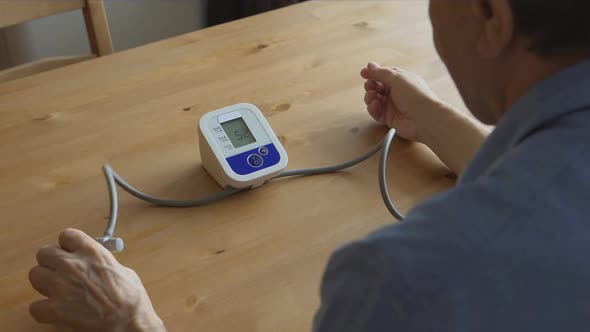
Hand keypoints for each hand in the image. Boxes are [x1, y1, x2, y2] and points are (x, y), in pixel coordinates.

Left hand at [29, 229, 165, 331]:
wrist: (130, 323)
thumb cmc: (131, 299)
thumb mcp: (121, 270)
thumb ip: (100, 262)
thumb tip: (92, 262)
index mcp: (93, 253)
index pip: (66, 236)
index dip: (67, 245)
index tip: (69, 252)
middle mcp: (74, 266)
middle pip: (44, 253)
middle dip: (52, 262)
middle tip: (61, 272)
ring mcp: (62, 287)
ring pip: (35, 275)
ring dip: (45, 283)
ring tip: (60, 291)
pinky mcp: (55, 309)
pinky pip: (35, 306)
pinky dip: (44, 310)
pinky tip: (57, 310)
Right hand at [361, 61, 442, 141]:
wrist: (424, 118)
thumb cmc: (415, 95)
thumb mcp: (397, 79)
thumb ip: (381, 73)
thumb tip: (370, 65)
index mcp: (401, 80)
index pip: (384, 75)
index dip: (373, 74)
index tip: (363, 73)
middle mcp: (396, 92)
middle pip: (377, 87)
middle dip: (371, 86)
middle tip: (370, 86)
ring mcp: (392, 106)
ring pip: (374, 100)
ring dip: (370, 97)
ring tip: (373, 97)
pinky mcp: (388, 118)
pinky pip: (376, 112)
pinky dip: (373, 108)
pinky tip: (375, 105)